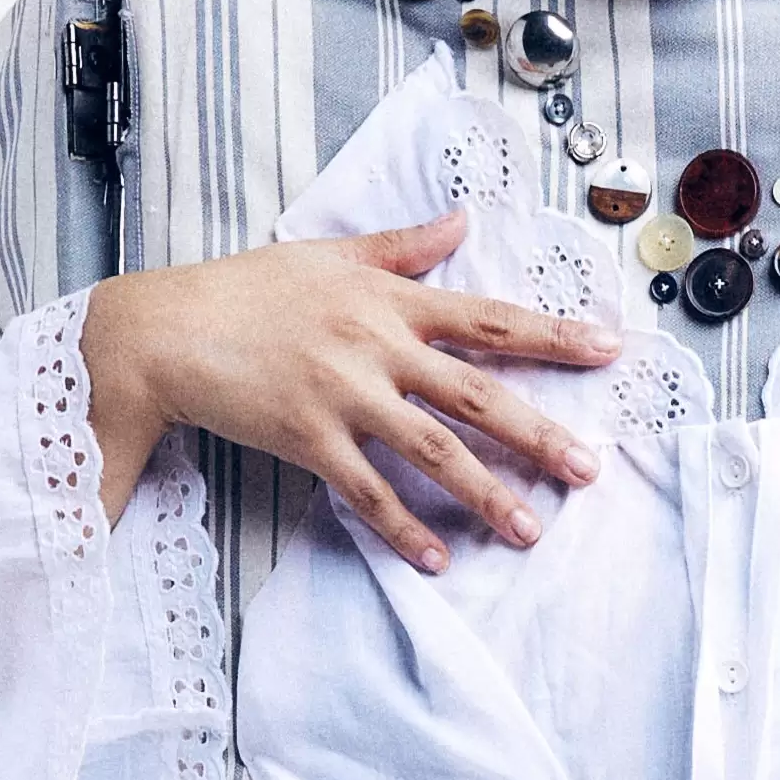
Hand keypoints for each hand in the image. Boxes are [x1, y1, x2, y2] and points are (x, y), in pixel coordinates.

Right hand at [79, 210, 618, 570]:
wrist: (167, 330)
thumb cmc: (247, 287)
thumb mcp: (331, 253)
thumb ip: (403, 245)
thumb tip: (462, 219)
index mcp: (391, 300)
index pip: (491, 318)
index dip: (555, 334)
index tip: (611, 349)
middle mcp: (379, 347)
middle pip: (478, 394)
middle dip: (540, 433)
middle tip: (589, 469)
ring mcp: (344, 396)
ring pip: (432, 451)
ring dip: (486, 494)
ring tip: (529, 530)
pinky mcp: (307, 438)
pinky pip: (366, 491)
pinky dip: (401, 527)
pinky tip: (436, 560)